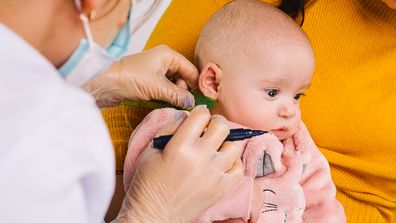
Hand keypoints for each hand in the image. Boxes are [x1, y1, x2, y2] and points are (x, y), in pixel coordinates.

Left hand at [83, 45, 198, 108]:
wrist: (105, 83)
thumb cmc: (130, 78)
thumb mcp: (157, 87)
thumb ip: (177, 95)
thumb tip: (192, 103)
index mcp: (168, 55)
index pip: (190, 70)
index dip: (196, 84)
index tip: (201, 100)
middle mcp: (164, 61)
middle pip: (184, 77)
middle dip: (185, 92)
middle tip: (183, 105)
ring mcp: (156, 71)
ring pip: (174, 85)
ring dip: (175, 96)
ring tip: (174, 106)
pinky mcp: (149, 81)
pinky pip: (165, 89)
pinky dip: (167, 97)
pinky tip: (167, 104)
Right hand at [114, 106, 243, 222]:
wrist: (152, 216)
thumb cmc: (147, 183)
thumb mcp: (150, 150)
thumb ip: (169, 128)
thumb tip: (187, 116)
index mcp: (180, 147)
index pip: (201, 115)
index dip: (199, 112)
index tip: (197, 117)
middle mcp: (201, 158)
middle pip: (222, 126)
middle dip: (215, 122)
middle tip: (208, 128)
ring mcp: (214, 175)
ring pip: (234, 146)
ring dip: (225, 143)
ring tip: (214, 148)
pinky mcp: (222, 189)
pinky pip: (239, 168)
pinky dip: (232, 163)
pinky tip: (220, 164)